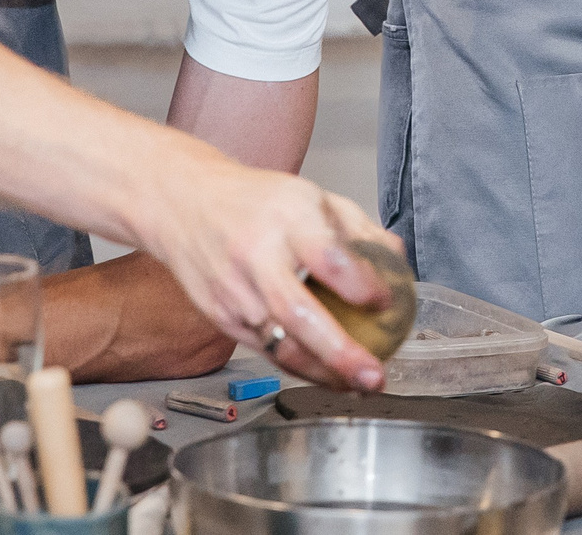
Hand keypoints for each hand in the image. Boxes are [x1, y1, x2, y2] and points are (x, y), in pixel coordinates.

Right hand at [143, 157, 400, 390]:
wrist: (183, 203)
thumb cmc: (256, 200)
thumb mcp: (312, 195)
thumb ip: (358, 227)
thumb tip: (398, 261)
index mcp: (286, 219)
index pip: (328, 257)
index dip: (361, 284)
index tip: (386, 301)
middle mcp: (256, 256)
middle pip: (297, 314)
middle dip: (340, 353)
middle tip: (375, 375)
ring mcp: (234, 291)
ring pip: (279, 345)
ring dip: (323, 373)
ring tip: (359, 386)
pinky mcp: (221, 316)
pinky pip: (265, 351)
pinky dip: (299, 368)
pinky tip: (327, 375)